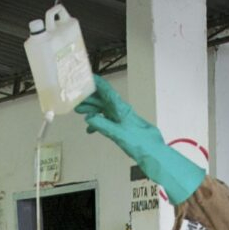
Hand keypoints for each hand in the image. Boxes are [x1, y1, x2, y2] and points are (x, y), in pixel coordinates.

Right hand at [75, 77, 205, 204]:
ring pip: (103, 109)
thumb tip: (88, 119)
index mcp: (120, 108)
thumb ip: (102, 125)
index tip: (84, 76)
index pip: (106, 90)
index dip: (95, 82)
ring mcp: (121, 118)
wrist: (154, 154)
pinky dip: (98, 123)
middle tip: (74, 98)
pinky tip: (90, 130)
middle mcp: (120, 110)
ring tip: (78, 110)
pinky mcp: (122, 127)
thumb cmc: (139, 143)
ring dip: (91, 109)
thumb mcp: (118, 134)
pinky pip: (107, 121)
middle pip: (102, 99)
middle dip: (88, 97)